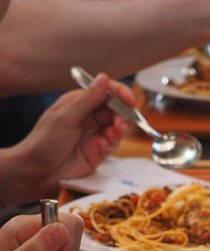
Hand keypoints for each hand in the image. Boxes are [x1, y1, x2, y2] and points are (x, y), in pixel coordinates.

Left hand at [4, 72, 132, 205]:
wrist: (38, 172)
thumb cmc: (44, 142)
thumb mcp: (65, 117)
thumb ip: (87, 99)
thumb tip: (104, 77)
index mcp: (78, 102)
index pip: (105, 92)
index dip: (120, 94)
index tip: (129, 100)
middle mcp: (89, 116)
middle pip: (115, 110)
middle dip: (121, 116)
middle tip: (119, 125)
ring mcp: (95, 134)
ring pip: (118, 127)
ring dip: (119, 130)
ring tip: (111, 136)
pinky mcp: (99, 151)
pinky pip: (114, 144)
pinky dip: (111, 144)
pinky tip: (101, 146)